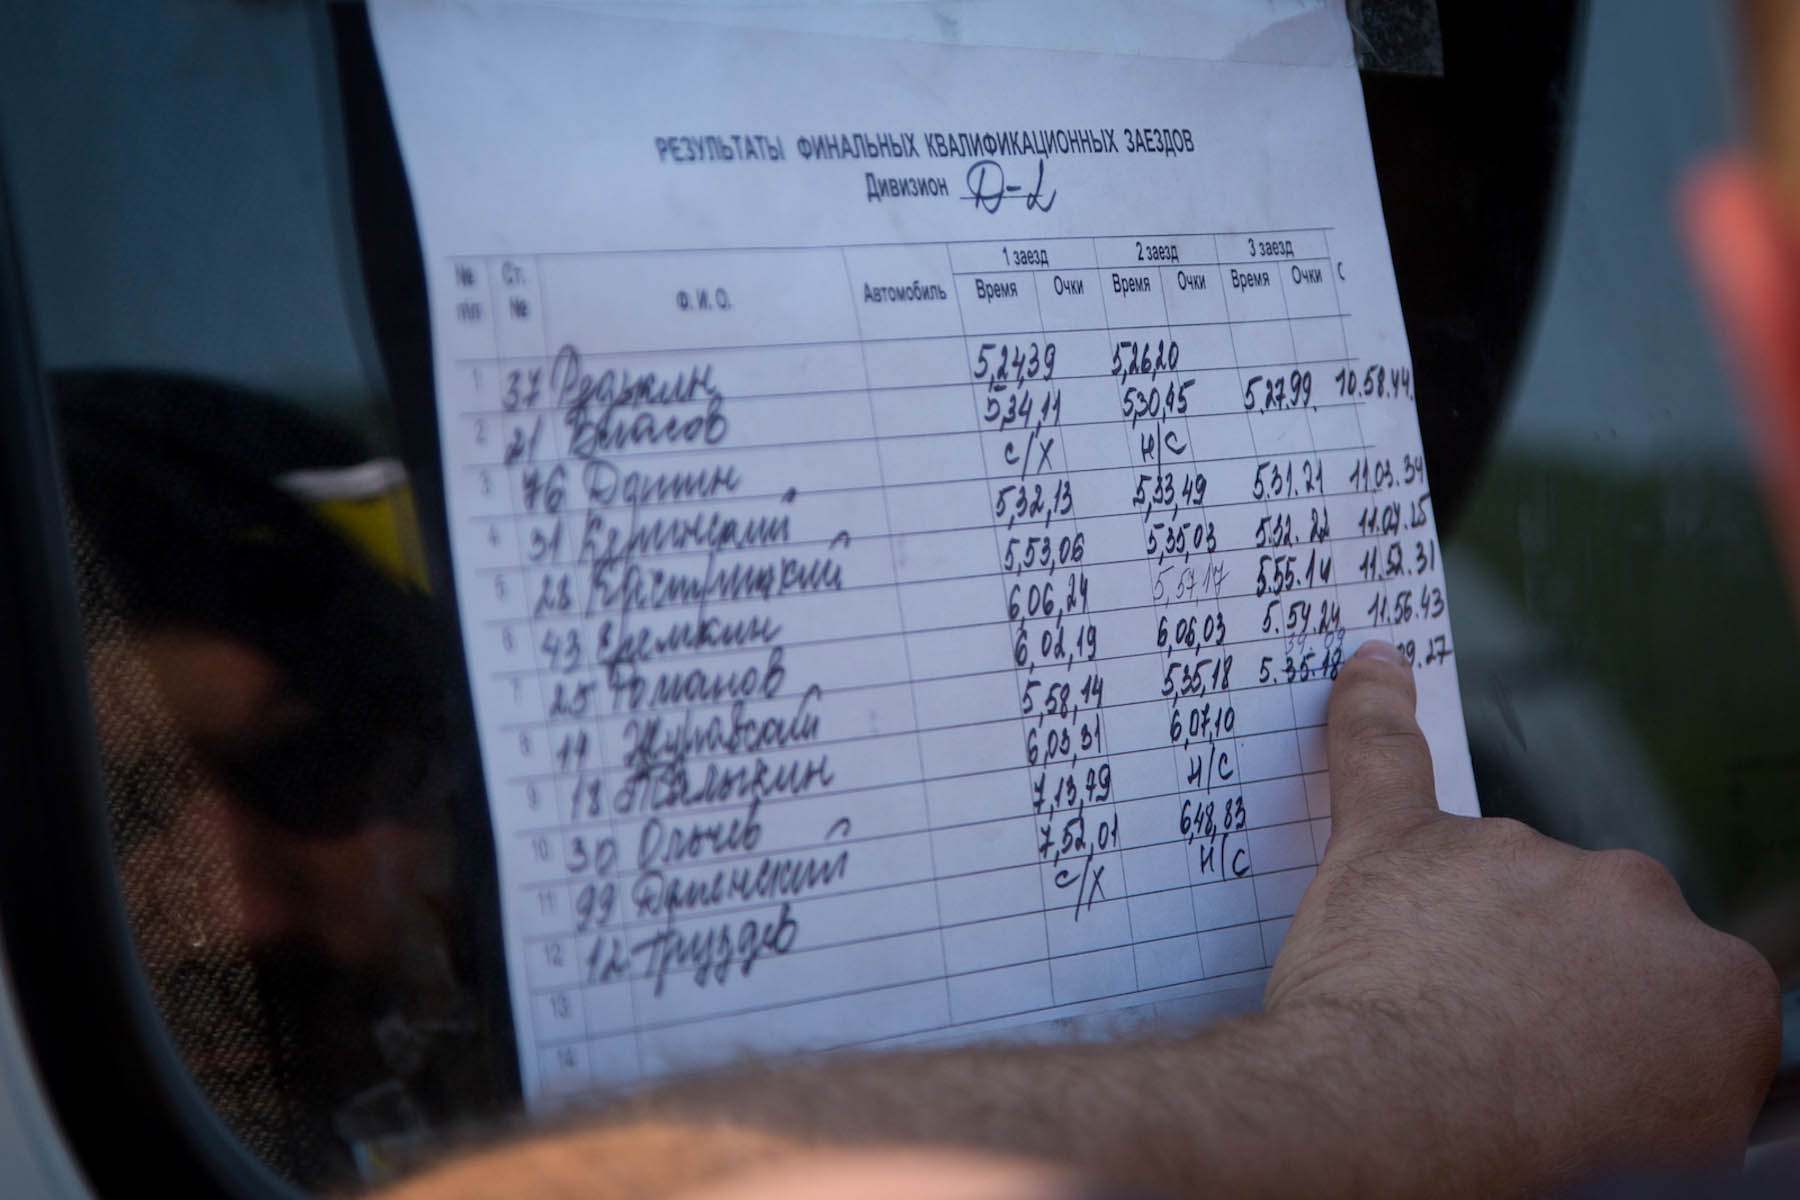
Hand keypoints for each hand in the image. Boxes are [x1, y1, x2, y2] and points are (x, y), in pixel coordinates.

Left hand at [1266, 640, 1781, 1192]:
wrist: (1397, 1127)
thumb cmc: (1523, 1157)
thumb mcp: (1666, 1154)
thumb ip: (1682, 1085)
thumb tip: (1653, 1071)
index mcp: (1715, 984)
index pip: (1681, 994)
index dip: (1624, 1040)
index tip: (1585, 1073)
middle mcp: (1630, 896)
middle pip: (1590, 925)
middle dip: (1547, 977)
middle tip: (1493, 1055)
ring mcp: (1514, 854)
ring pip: (1494, 878)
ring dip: (1465, 929)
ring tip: (1422, 1017)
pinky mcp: (1402, 838)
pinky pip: (1380, 748)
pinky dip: (1370, 708)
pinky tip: (1374, 671)